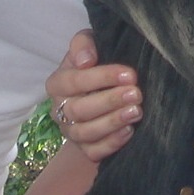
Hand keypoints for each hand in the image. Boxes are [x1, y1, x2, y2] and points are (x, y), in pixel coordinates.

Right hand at [46, 30, 141, 161]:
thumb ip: (83, 44)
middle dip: (110, 101)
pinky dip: (111, 143)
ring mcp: (70, 131)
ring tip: (136, 111)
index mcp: (57, 83)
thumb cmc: (95, 59)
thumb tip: (86, 60)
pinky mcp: (83, 148)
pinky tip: (129, 131)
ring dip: (112, 122)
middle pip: (79, 110)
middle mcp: (59, 109)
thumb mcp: (88, 43)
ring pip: (86, 133)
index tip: (129, 74)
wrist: (100, 86)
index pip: (74, 81)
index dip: (102, 78)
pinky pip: (93, 152)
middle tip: (136, 94)